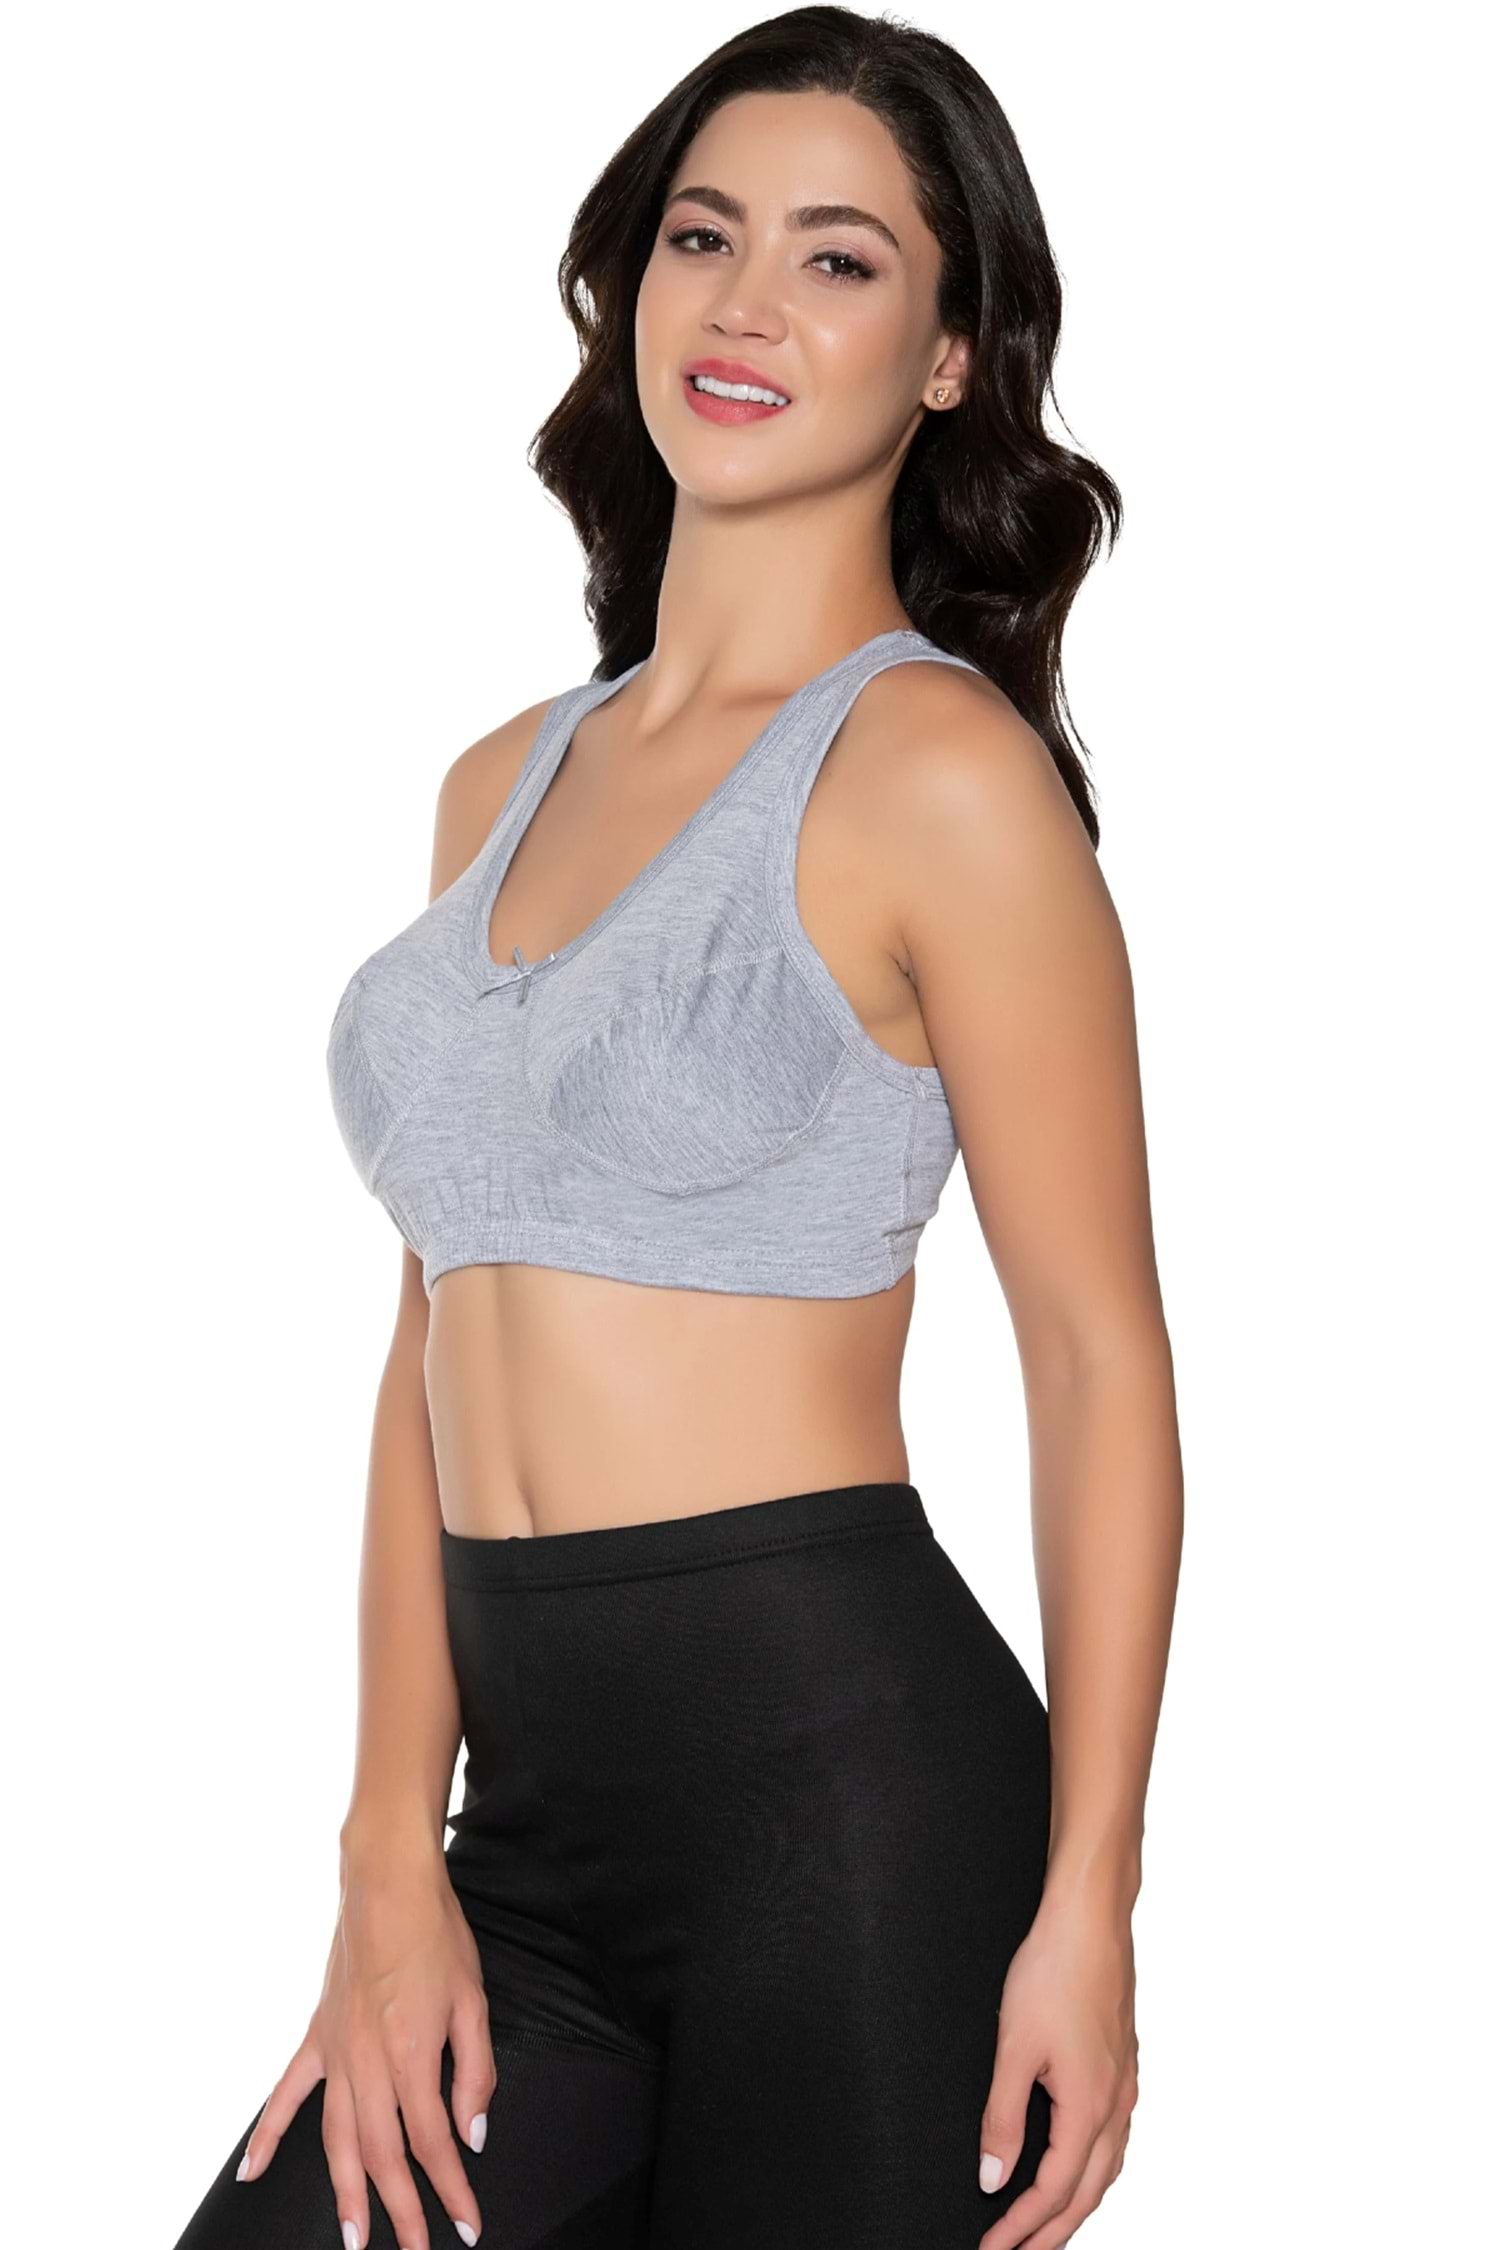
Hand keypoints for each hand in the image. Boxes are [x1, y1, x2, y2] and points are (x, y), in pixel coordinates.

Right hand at [234, 1835, 495, 2249]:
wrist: (388, 1882)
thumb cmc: (437, 1935)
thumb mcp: (474, 2001)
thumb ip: (475, 2073)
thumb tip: (471, 2134)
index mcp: (414, 2056)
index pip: (435, 2143)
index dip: (451, 2191)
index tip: (465, 2226)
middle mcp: (369, 2064)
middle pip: (382, 2156)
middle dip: (399, 2213)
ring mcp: (335, 2052)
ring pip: (336, 2140)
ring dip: (344, 2194)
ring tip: (351, 2240)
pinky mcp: (316, 2035)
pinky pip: (286, 2094)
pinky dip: (268, 2135)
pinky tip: (252, 2173)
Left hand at [976, 1895, 1138, 2248]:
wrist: (1090, 1919)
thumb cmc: (1053, 1971)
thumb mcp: (1013, 2048)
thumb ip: (1003, 2119)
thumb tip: (993, 2179)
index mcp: (1090, 2108)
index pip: (1053, 2191)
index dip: (1020, 2227)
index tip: (991, 2248)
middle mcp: (1116, 2105)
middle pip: (1087, 2193)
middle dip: (1052, 2232)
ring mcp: (1125, 2085)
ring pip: (1106, 2169)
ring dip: (1075, 2204)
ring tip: (1045, 2226)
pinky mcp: (1123, 2066)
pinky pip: (1113, 2139)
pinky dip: (1093, 2169)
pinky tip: (1078, 2163)